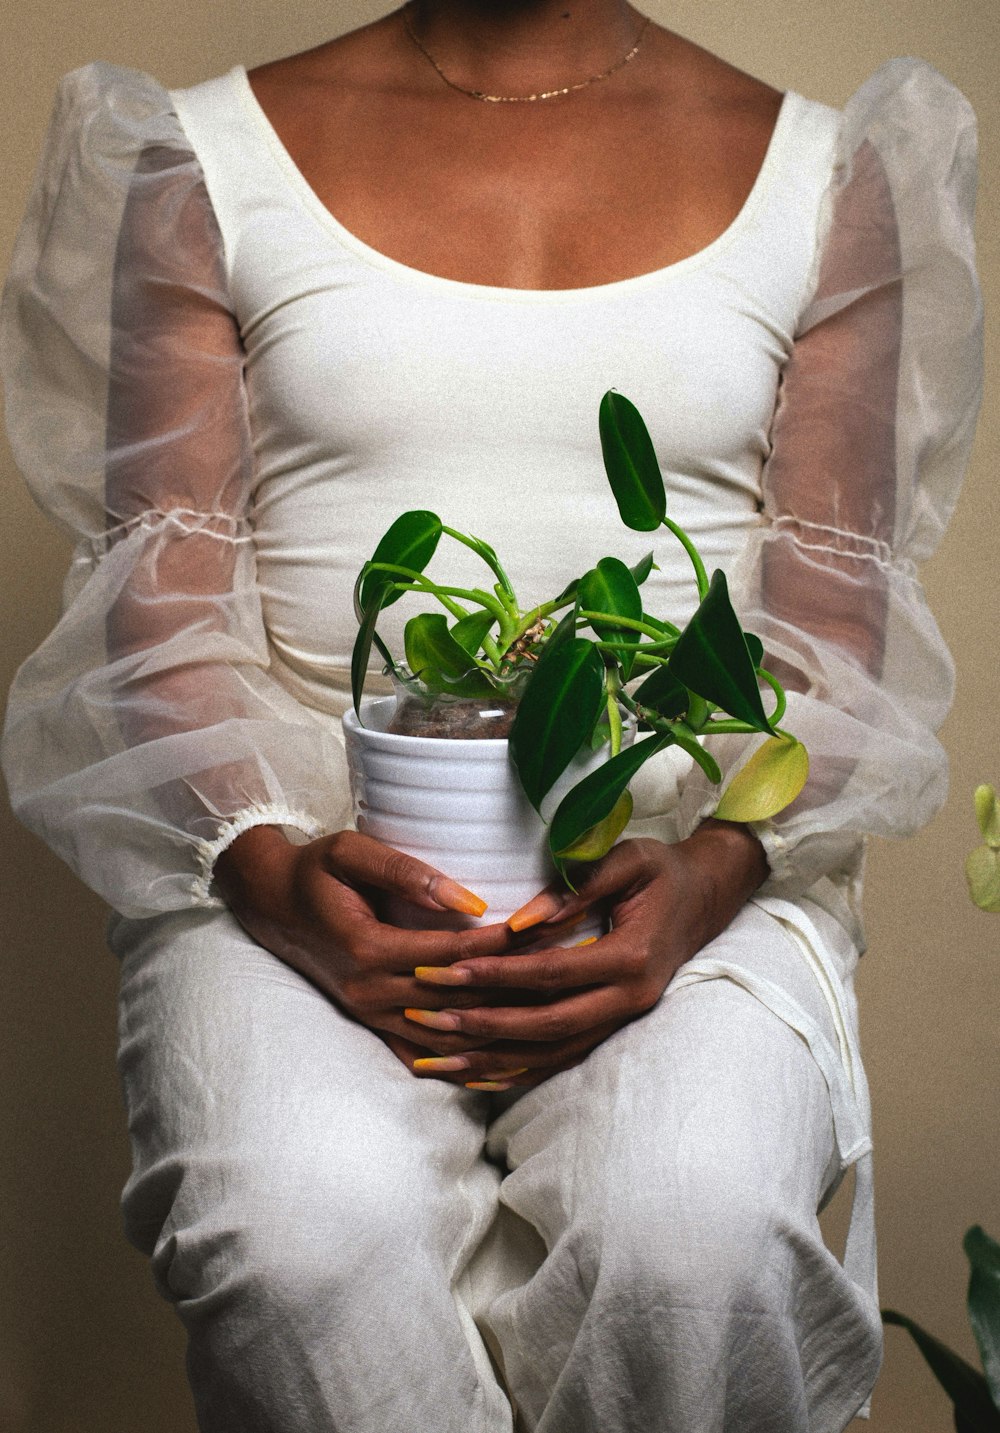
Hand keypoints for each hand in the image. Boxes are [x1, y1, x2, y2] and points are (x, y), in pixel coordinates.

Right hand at [214, 825, 526, 1055]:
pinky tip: (506, 1068)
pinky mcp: (372, 1024)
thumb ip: (408, 872)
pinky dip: (464, 1063)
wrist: (271, 904)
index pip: (454, 953)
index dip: (503, 944)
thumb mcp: (352, 852)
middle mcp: (370, 991)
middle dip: (514, 985)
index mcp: (368, 949)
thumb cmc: (316, 870)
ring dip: (499, 1026)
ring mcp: (370, 1014)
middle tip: (565, 970)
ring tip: (552, 1014)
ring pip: (448, 1033)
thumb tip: (469, 902)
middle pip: (460, 999)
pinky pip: (424, 1053)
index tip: (547, 929)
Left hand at [400, 821, 768, 1088]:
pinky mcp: (614, 1027)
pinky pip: (561, 1059)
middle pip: (545, 1026)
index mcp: (631, 958)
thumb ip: (577, 887)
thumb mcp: (627, 859)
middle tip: (425, 1015)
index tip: (447, 969)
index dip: (497, 974)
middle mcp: (629, 999)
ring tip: (431, 1062)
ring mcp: (623, 1020)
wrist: (704, 896)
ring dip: (489, 1061)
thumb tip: (520, 922)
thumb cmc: (661, 870)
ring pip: (549, 1054)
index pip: (551, 974)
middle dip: (481, 1024)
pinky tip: (474, 1077)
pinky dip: (517, 1072)